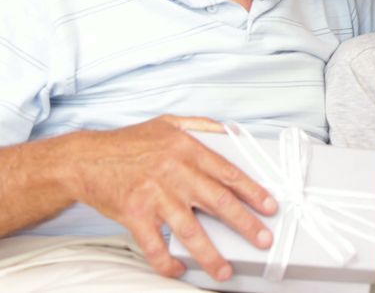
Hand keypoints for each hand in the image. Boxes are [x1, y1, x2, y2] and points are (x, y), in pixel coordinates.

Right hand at [69, 115, 276, 280]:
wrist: (84, 159)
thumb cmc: (129, 143)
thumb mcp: (169, 122)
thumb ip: (202, 126)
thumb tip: (231, 132)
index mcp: (188, 150)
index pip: (230, 174)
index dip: (253, 192)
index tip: (270, 207)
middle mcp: (175, 173)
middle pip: (219, 202)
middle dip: (246, 224)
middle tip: (263, 240)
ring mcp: (155, 196)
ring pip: (191, 230)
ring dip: (211, 254)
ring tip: (226, 270)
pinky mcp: (134, 215)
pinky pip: (155, 245)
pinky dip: (167, 262)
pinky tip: (179, 271)